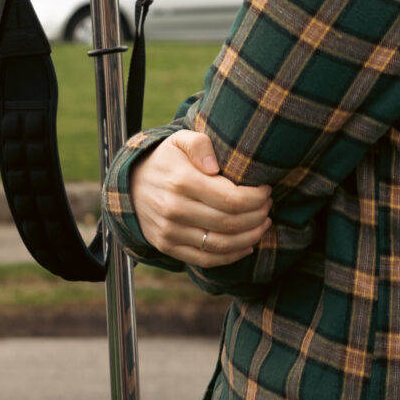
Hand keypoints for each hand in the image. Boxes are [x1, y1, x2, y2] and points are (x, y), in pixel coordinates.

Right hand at [128, 129, 271, 266]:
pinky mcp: (168, 247)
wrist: (131, 185)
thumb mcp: (180, 140)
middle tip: (268, 206)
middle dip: (257, 216)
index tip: (266, 190)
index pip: (231, 199)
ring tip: (263, 224)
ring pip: (221, 244)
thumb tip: (215, 167)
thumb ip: (200, 145)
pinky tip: (247, 245)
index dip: (256, 198)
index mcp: (181, 181)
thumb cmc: (166, 160)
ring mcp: (169, 231)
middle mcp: (174, 209)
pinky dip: (231, 256)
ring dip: (250, 237)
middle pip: (230, 223)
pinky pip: (206, 259)